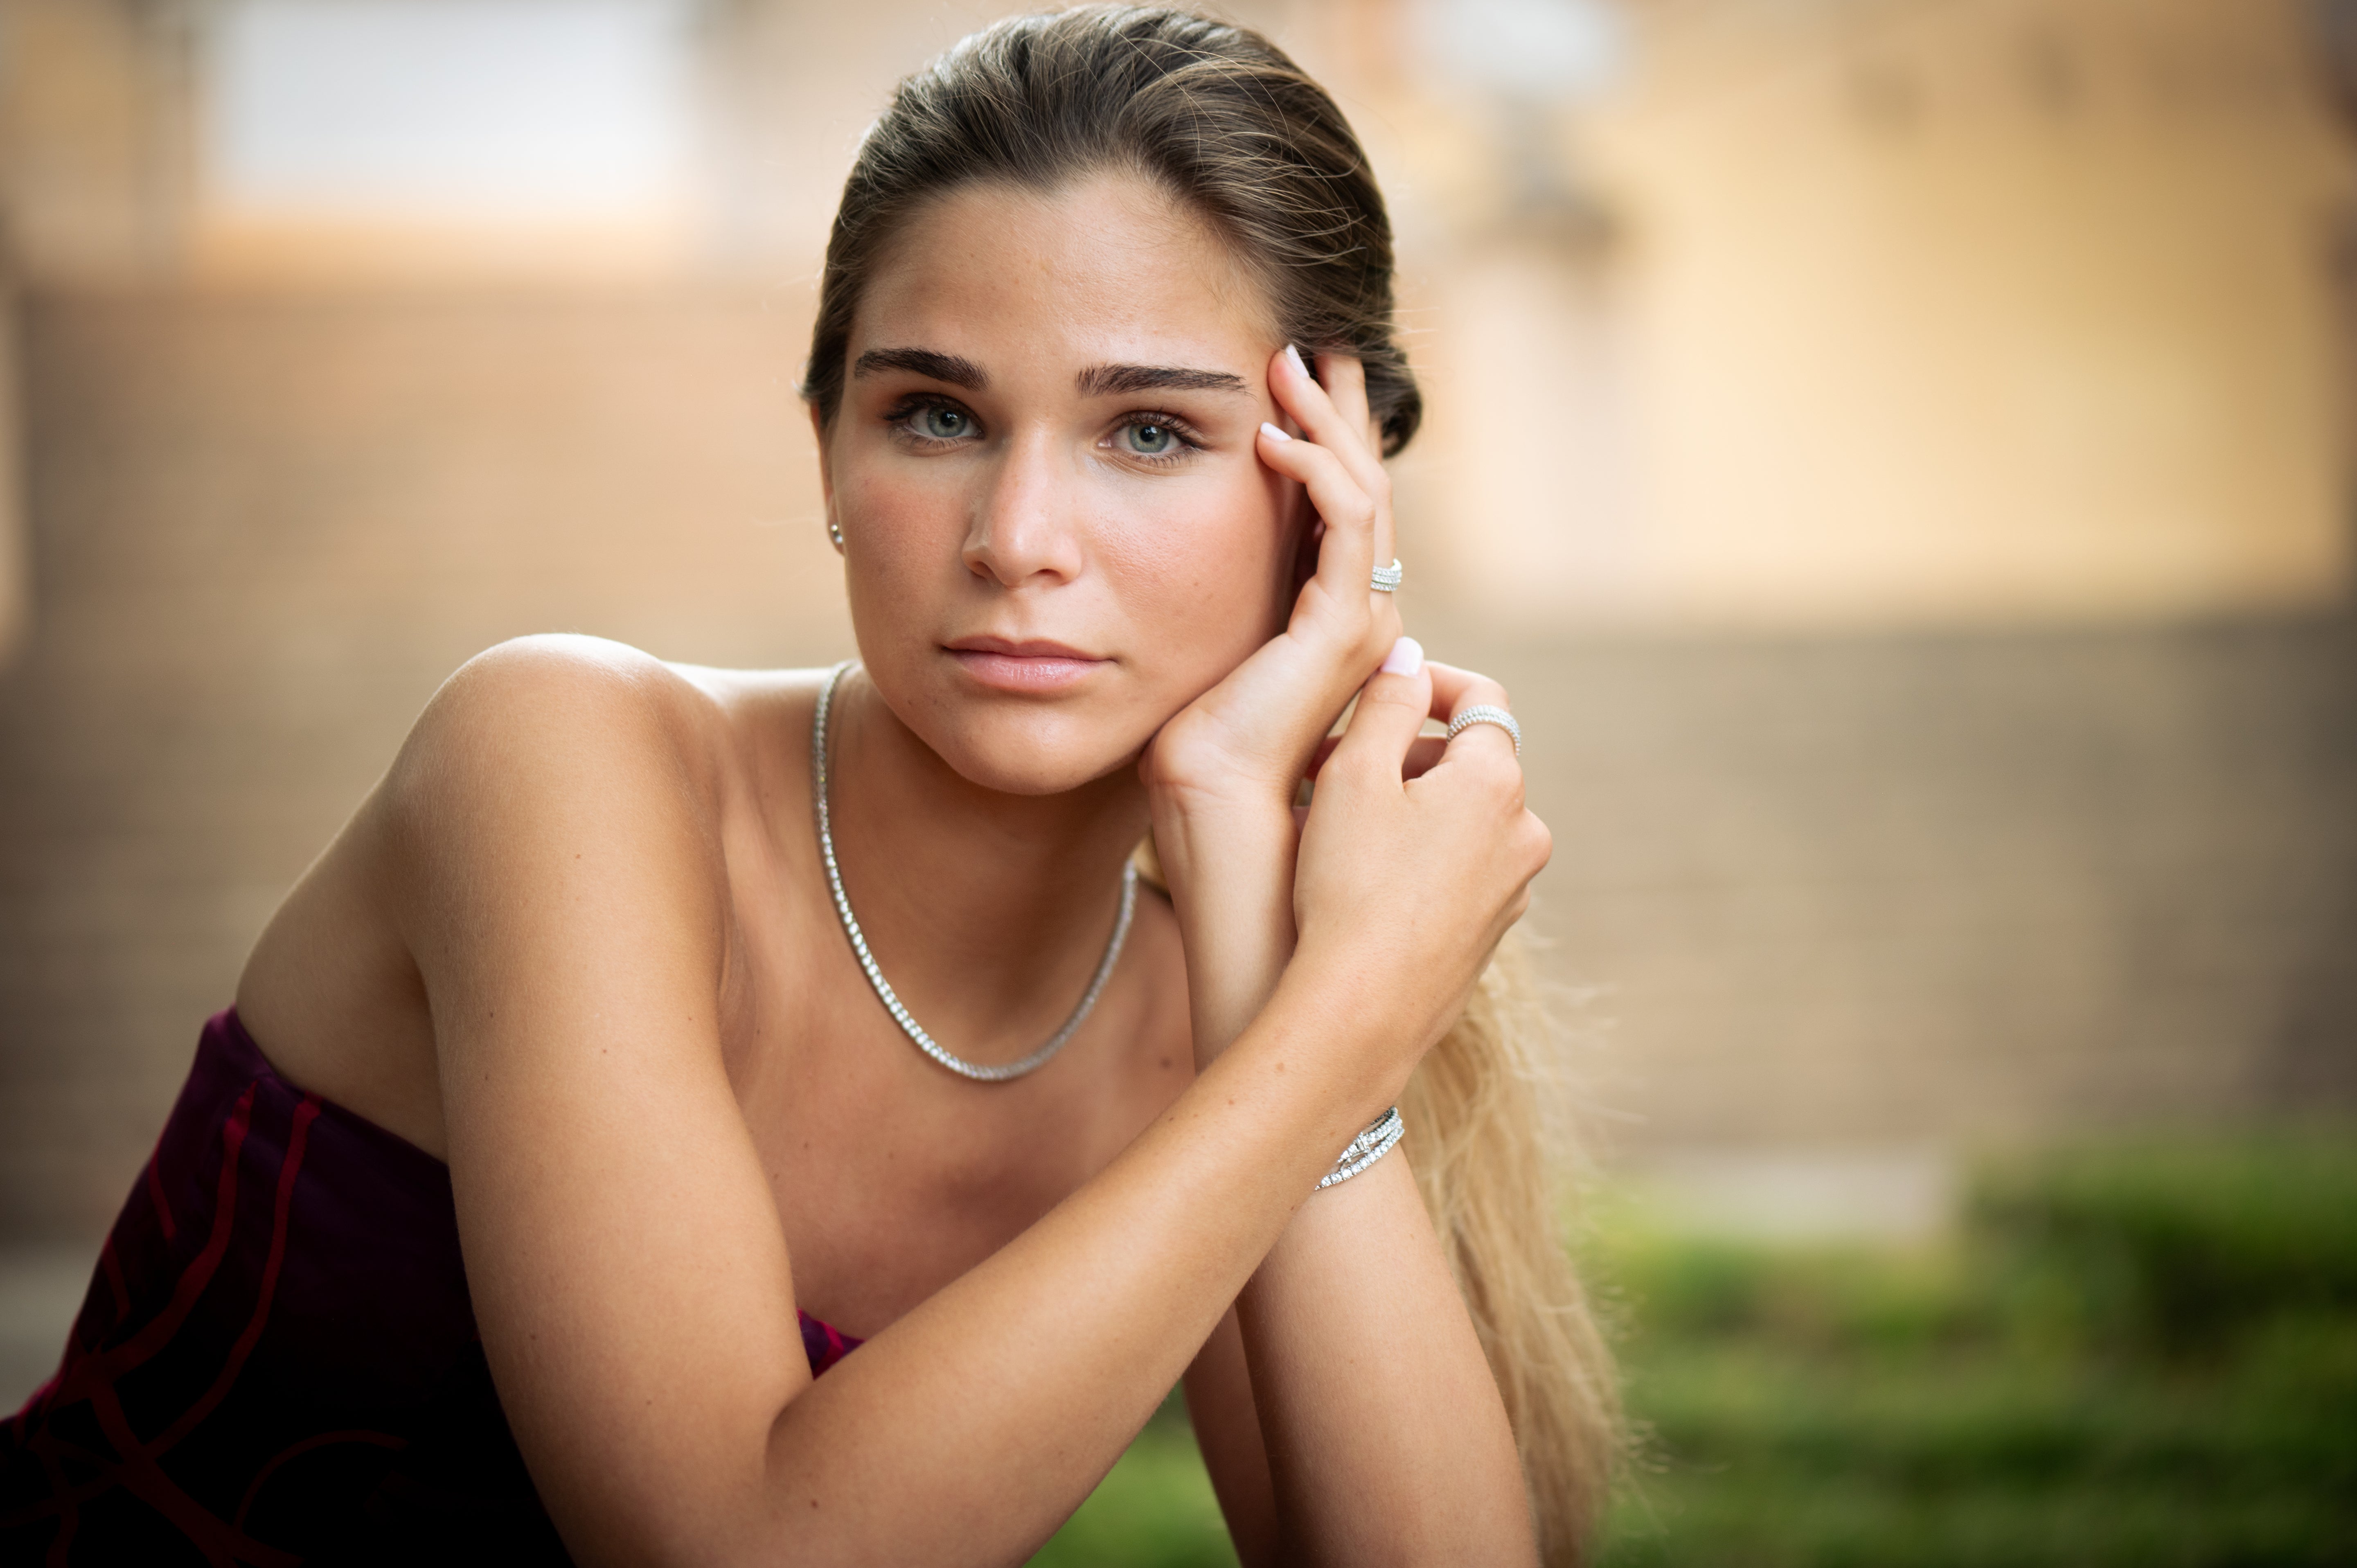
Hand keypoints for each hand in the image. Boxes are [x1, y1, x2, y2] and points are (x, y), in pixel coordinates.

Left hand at [1141, 344, 1399, 825]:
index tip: (1297, 374)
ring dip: (1324, 419)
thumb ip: (1215, 597)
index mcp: (1333, 615)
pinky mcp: (1342, 625)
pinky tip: (1271, 434)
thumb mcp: (1204, 643)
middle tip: (1309, 338)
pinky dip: (1314, 470)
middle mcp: (1362, 610)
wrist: (1208, 803)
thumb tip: (1172, 553)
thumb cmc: (1193, 745)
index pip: (1344, 503)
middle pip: (1364, 482)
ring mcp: (1362, 617)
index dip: (1329, 433)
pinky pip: (1343, 523)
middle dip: (1338, 406)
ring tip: (1285, 360)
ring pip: (1361, 490)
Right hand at [1291, 656, 1550, 1086]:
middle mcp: (1522, 833)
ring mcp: (1511, 890)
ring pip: (1458, 820)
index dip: (1426, 682)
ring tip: (1334, 826)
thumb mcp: (1354, 774)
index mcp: (1496, 782)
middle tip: (1329, 766)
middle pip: (1466, 762)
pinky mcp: (1488, 935)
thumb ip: (1385, 703)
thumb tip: (1406, 657)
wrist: (1362, 1013)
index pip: (1481, 699)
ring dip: (1405, 807)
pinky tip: (1358, 881)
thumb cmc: (1349, 888)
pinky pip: (1455, 871)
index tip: (1379, 689)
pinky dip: (1416, 857)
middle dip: (1401, 752)